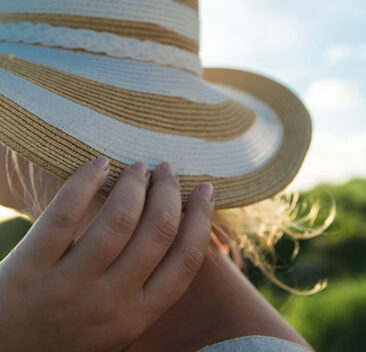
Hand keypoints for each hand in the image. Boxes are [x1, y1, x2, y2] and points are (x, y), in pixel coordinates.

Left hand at [0, 157, 214, 351]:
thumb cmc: (65, 330)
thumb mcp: (114, 323)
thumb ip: (143, 289)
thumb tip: (178, 230)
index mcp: (135, 318)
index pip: (186, 261)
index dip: (201, 218)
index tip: (205, 189)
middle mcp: (109, 304)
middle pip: (157, 231)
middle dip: (169, 191)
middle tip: (166, 169)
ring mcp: (68, 287)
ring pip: (118, 219)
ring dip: (134, 183)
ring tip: (137, 167)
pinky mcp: (30, 269)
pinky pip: (64, 214)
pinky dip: (86, 181)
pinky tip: (98, 164)